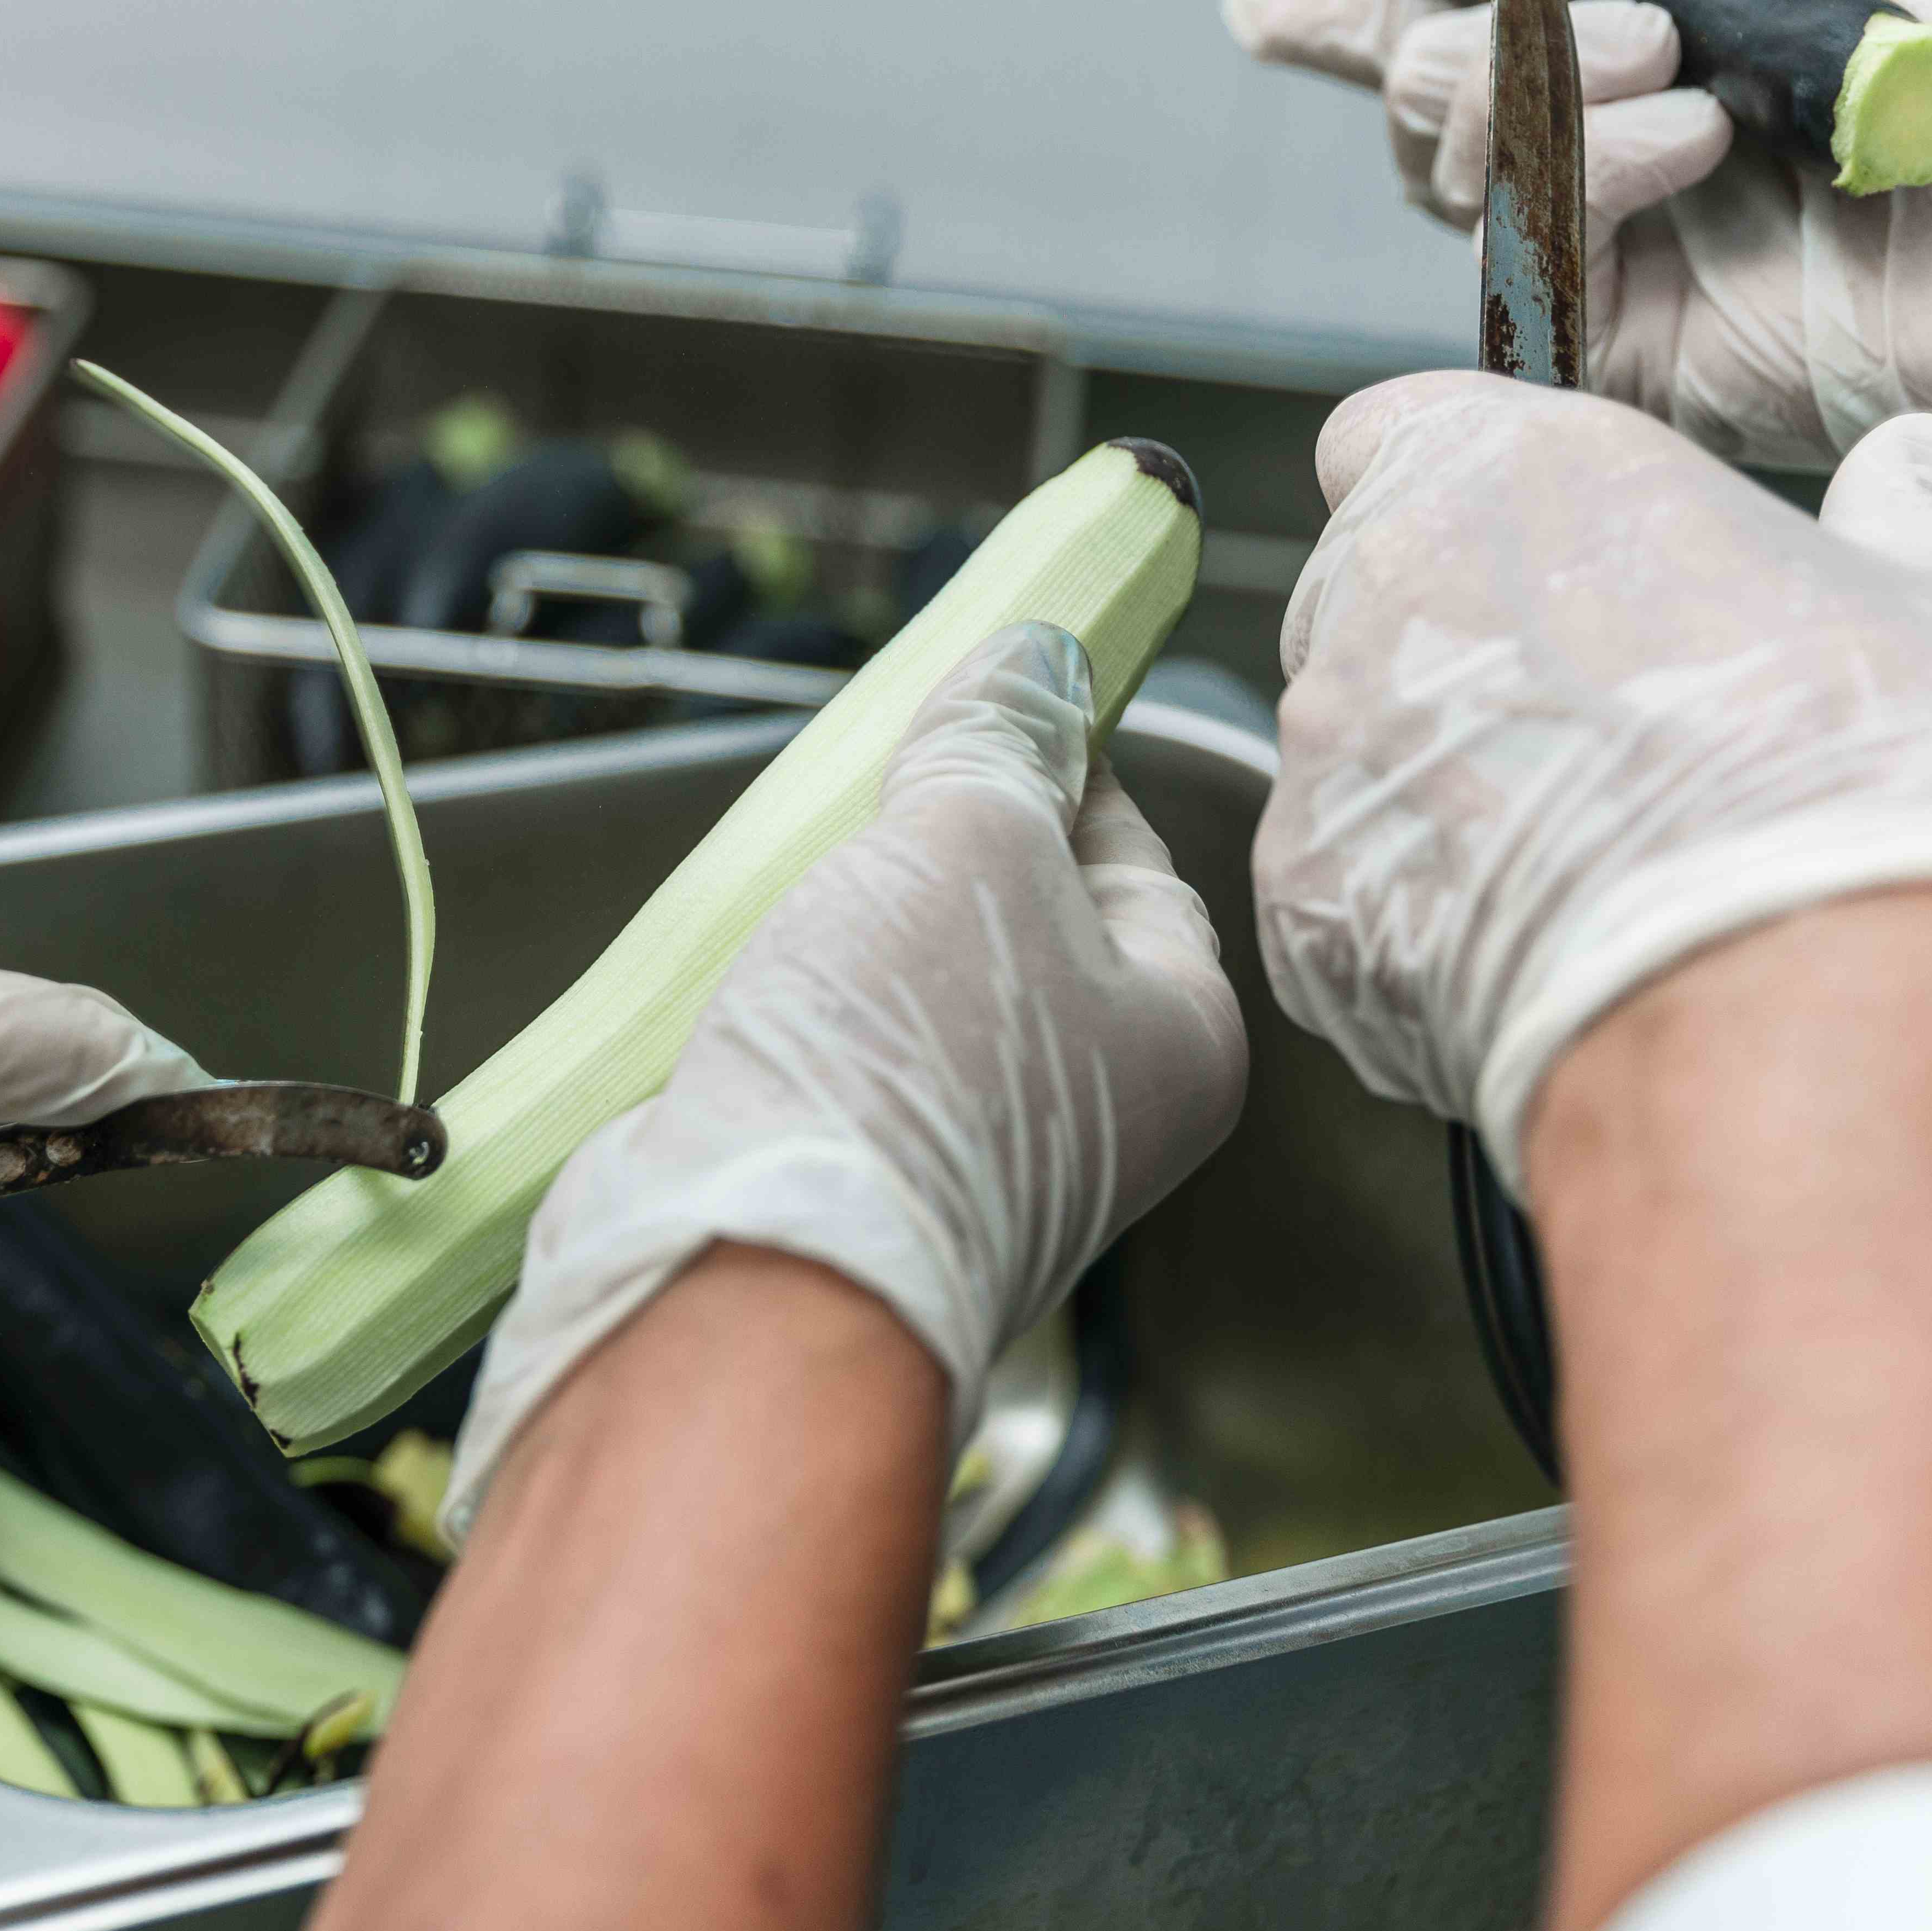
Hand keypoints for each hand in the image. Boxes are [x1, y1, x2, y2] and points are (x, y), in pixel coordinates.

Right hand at [445, 624, 1249, 1535]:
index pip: (1136, 852)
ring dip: (852, 922)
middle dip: (934, 843)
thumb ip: (1002, 740)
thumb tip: (1039, 659)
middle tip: (872, 785)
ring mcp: (973, 1156)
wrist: (760, 1271)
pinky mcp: (856, 1182)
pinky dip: (797, 999)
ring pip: (917, 984)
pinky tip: (751, 964)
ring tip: (802, 876)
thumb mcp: (970, 841)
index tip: (984, 701)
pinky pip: (839, 1053)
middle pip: (1022, 918)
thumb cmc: (904, 1063)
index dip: (1054, 761)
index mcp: (1180, 1037)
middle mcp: (1095, 1111)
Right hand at [1222, 0, 1931, 538]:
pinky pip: (1519, 259)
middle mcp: (1620, 161)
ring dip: (1543, 104)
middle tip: (1613, 30)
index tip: (1267, 4)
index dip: (1351, 22)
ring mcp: (1613, 262)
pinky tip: (1682, 157)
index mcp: (1665, 58)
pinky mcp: (1618, 352)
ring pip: (1452, 170)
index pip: (1465, 34)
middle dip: (1464, 44)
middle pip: (1427, 99)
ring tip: (1678, 91)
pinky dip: (1588, 187)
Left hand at [1255, 371, 1931, 1187]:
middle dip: (1442, 648)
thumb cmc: (1865, 786)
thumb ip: (1903, 517)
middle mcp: (1384, 589)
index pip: (1392, 435)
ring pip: (1344, 745)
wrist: (1792, 997)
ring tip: (1568, 860)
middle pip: (1362, 593)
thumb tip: (1919, 465)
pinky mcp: (1299, 894)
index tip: (1516, 555)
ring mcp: (1328, 744)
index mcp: (1513, 472)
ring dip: (1428, 786)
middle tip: (1579, 734)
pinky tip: (1525, 949)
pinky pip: (1337, 885)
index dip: (1440, 491)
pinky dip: (1406, 912)